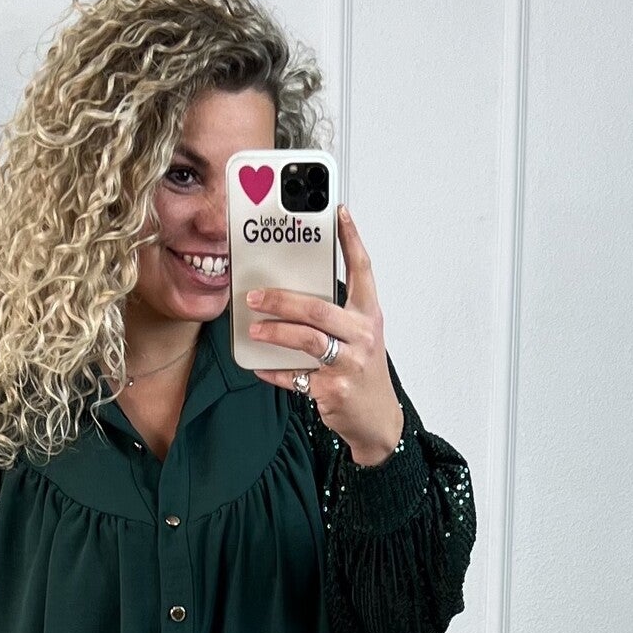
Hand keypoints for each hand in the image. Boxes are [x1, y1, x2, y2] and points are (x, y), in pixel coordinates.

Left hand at [244, 203, 403, 464]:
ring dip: (275, 333)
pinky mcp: (333, 390)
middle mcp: (362, 336)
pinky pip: (295, 377)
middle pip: (318, 309)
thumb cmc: (364, 371)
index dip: (351, 240)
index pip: (363, 270)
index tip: (339, 214)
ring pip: (306, 340)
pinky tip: (260, 365)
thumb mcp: (361, 336)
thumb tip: (295, 293)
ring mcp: (349, 365)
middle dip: (282, 300)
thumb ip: (338, 314)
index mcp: (369, 316)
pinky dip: (275, 371)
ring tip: (254, 328)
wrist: (377, 419)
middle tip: (255, 296)